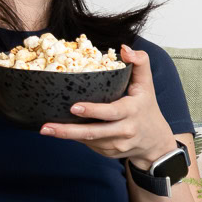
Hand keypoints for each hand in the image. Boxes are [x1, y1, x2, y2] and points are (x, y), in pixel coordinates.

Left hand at [40, 45, 180, 168]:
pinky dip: (76, 138)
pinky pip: (89, 145)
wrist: (155, 142)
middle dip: (69, 131)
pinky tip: (62, 132)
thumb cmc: (146, 107)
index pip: (111, 112)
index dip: (93, 111)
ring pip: (89, 140)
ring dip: (67, 135)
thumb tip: (125, 48)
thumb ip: (140, 62)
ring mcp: (116, 145)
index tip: (74, 107)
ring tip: (46, 129)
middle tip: (46, 127)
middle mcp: (125, 131)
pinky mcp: (109, 153)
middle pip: (94, 132)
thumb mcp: (147, 84)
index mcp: (132, 111)